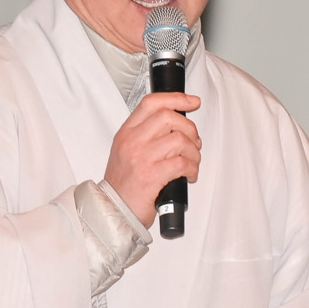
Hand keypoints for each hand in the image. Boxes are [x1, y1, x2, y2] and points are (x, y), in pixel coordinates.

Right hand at [103, 92, 201, 227]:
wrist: (114, 209)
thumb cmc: (124, 184)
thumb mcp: (127, 151)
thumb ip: (147, 134)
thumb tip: (177, 125)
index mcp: (126, 133)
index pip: (151, 103)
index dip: (176, 98)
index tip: (192, 102)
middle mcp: (132, 141)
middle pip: (168, 117)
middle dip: (189, 128)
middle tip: (193, 141)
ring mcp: (141, 158)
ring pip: (179, 140)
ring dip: (194, 151)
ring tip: (192, 161)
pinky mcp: (152, 176)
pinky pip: (182, 163)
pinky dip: (192, 168)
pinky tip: (189, 175)